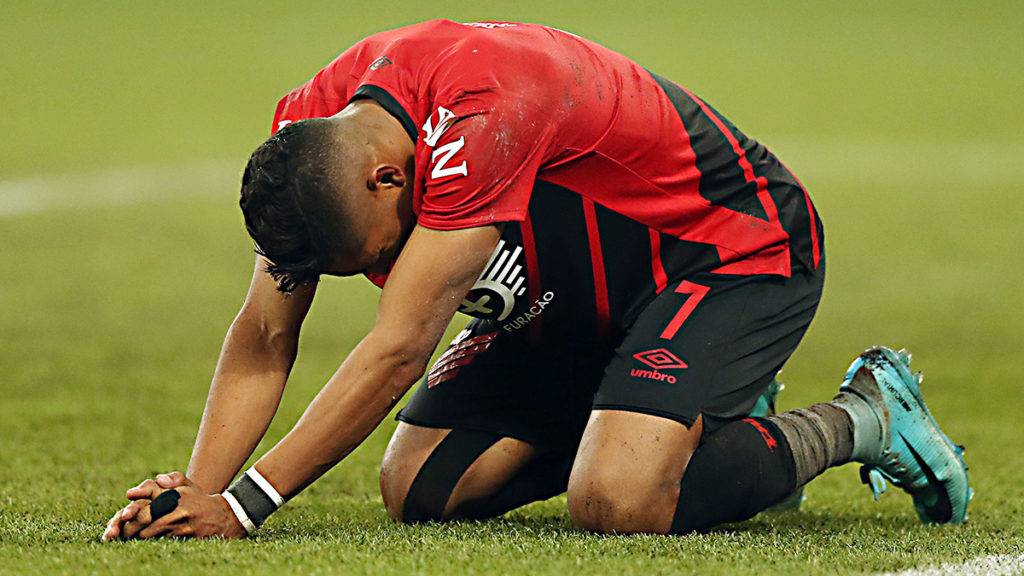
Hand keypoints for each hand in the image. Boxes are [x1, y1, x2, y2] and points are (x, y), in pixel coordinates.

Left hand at [102, 472, 244, 540]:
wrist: (223, 516)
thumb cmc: (199, 500)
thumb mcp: (187, 486)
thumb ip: (172, 479)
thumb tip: (158, 479)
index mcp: (173, 495)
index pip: (145, 507)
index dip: (130, 516)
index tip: (123, 519)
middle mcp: (176, 509)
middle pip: (144, 522)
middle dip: (131, 529)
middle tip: (123, 533)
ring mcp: (181, 524)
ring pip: (151, 534)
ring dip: (139, 537)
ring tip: (132, 538)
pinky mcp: (185, 536)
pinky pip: (162, 541)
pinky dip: (153, 542)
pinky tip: (148, 542)